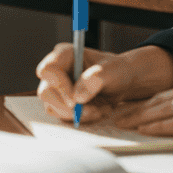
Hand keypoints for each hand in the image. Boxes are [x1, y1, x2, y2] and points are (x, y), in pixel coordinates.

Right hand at [35, 44, 172, 124]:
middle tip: (90, 110)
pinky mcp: (63, 103)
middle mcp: (57, 71)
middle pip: (46, 92)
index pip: (48, 69)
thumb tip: (78, 95)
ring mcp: (58, 88)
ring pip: (52, 107)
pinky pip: (63, 116)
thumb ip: (97, 78)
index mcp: (65, 55)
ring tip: (99, 109)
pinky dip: (81, 118)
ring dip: (76, 114)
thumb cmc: (120, 70)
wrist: (126, 82)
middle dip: (68, 106)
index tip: (76, 99)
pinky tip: (97, 111)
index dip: (58, 85)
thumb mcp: (115, 70)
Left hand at [109, 77, 172, 143]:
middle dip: (134, 108)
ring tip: (120, 123)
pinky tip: (144, 129)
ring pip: (162, 110)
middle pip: (158, 99)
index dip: (144, 101)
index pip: (166, 93)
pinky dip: (157, 126)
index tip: (129, 107)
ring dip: (139, 117)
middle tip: (115, 115)